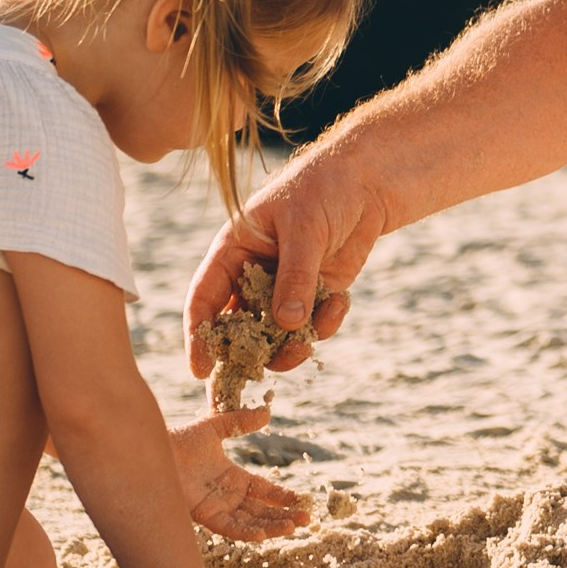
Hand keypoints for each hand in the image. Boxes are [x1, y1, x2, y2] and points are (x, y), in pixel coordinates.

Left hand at [168, 406, 312, 541]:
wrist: (155, 451)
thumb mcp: (215, 425)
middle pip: (261, 510)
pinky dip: (245, 532)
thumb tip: (267, 413)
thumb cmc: (180, 439)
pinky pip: (229, 527)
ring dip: (271, 526)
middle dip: (284, 516)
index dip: (282, 496)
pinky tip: (262, 535)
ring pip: (249, 522)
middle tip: (307, 520)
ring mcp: (217, 507)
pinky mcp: (205, 515)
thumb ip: (240, 421)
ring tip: (293, 527)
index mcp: (232, 478)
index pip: (264, 490)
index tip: (303, 501)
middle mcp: (227, 496)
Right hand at [186, 148, 390, 377]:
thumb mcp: (305, 230)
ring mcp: (285, 286)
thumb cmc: (324, 189)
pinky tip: (341, 302)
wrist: (367, 180)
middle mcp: (253, 273)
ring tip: (306, 345)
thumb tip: (285, 326)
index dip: (198, 335)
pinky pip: (312, 325)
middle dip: (243, 356)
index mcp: (233, 250)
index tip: (200, 370)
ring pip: (275, 334)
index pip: (204, 297)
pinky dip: (324, 324)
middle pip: (236, 326)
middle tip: (246, 387)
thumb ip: (294, 278)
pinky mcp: (316, 292)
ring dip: (289, 347)